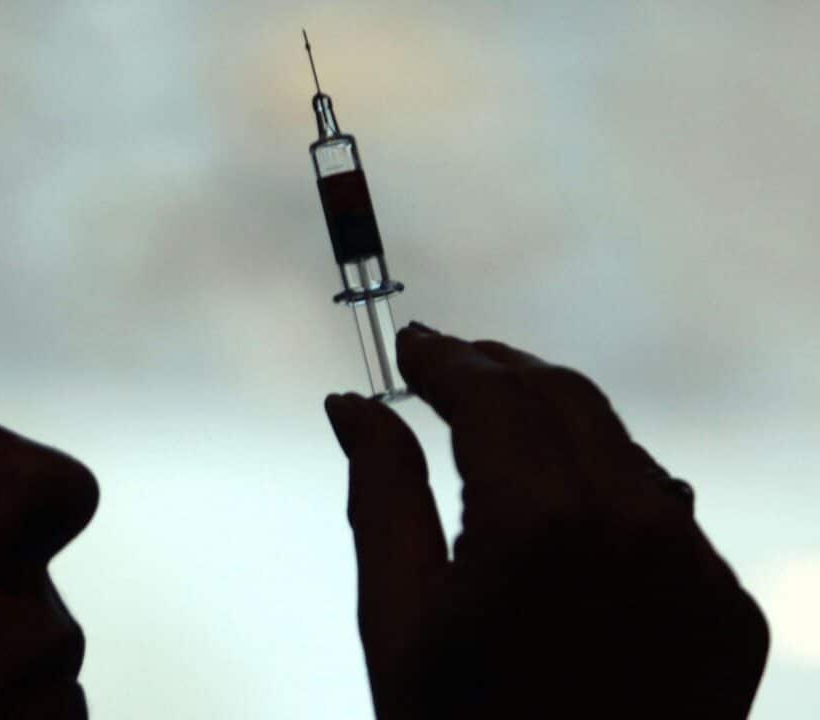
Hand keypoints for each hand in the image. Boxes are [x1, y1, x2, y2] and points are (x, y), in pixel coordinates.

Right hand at [326, 323, 768, 718]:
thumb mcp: (397, 623)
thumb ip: (379, 496)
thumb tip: (350, 403)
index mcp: (539, 525)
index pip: (491, 396)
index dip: (445, 360)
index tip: (408, 343)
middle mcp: (635, 527)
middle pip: (563, 398)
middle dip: (498, 369)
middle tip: (444, 360)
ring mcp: (696, 568)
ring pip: (620, 444)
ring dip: (552, 415)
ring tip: (493, 412)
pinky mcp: (730, 606)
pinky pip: (664, 509)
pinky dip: (607, 477)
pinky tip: (562, 487)